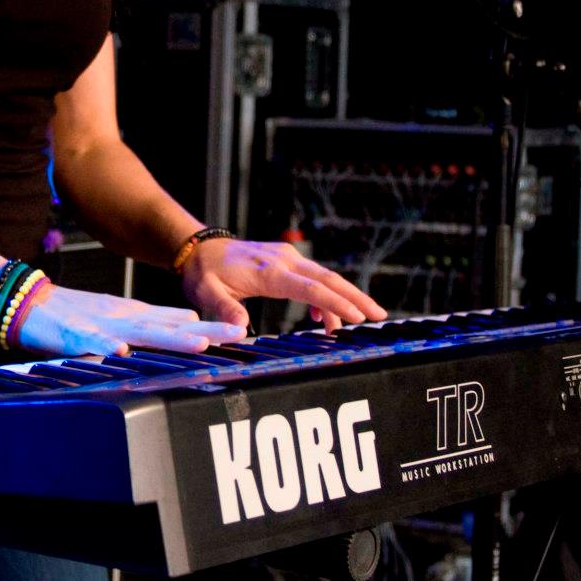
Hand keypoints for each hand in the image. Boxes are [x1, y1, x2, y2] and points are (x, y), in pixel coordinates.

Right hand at [16, 284, 246, 358]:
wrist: (30, 303)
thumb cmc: (75, 313)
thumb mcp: (121, 315)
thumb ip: (154, 319)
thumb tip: (192, 320)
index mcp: (136, 316)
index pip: (181, 321)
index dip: (212, 326)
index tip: (243, 329)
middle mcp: (125, 319)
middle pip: (171, 327)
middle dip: (206, 331)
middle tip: (238, 333)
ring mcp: (100, 326)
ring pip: (140, 333)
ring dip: (169, 337)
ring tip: (198, 342)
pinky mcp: (73, 335)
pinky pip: (90, 343)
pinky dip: (105, 346)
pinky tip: (120, 352)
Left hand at [180, 238, 386, 334]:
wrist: (200, 249)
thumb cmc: (204, 273)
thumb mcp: (207, 293)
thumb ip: (225, 311)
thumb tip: (240, 330)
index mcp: (269, 272)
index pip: (310, 288)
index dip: (334, 303)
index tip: (356, 316)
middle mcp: (283, 261)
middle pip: (328, 279)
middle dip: (356, 298)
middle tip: (379, 315)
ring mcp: (287, 258)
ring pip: (324, 277)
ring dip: (343, 298)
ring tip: (357, 321)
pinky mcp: (286, 260)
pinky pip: (312, 278)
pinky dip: (323, 296)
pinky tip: (321, 317)